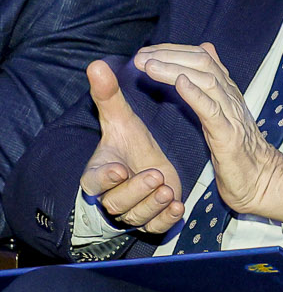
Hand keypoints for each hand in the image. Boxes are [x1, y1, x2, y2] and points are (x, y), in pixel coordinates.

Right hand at [80, 59, 184, 235]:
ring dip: (153, 204)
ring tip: (168, 189)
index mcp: (100, 175)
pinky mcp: (152, 221)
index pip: (94, 181)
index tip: (118, 168)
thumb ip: (109, 97)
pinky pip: (156, 227)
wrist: (144, 171)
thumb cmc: (128, 147)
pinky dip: (166, 220)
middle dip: (137, 190)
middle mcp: (113, 197)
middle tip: (155, 175)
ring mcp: (133, 212)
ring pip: (138, 216)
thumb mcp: (121, 122)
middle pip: (118, 202)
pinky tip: (178, 207)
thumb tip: (96, 64)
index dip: (105, 177)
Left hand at [135, 42, 282, 223]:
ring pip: (207, 82)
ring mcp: (232, 115)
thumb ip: (213, 83)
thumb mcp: (224, 112)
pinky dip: (196, 94)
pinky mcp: (229, 136)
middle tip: (141, 56)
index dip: (174, 50)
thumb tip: (207, 49)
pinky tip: (180, 83)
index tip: (147, 52)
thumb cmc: (238, 151)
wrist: (261, 180)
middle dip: (170, 56)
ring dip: (175, 70)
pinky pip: (212, 111)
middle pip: (203, 64)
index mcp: (227, 93)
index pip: (202, 58)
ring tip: (149, 66)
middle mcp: (231, 98)